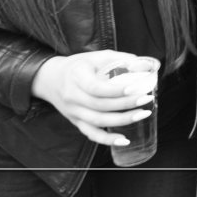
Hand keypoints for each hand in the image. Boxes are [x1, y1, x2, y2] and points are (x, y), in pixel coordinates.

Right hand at [30, 51, 154, 146]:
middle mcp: (73, 97)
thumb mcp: (94, 56)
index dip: (117, 91)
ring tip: (143, 114)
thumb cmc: (77, 66)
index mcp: (77, 77)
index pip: (97, 88)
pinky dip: (107, 140)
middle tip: (146, 99)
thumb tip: (144, 64)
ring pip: (98, 121)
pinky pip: (91, 134)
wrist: (50, 79)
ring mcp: (73, 112)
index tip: (136, 87)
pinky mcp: (75, 121)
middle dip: (126, 104)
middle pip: (100, 106)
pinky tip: (124, 140)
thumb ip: (118, 58)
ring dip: (122, 120)